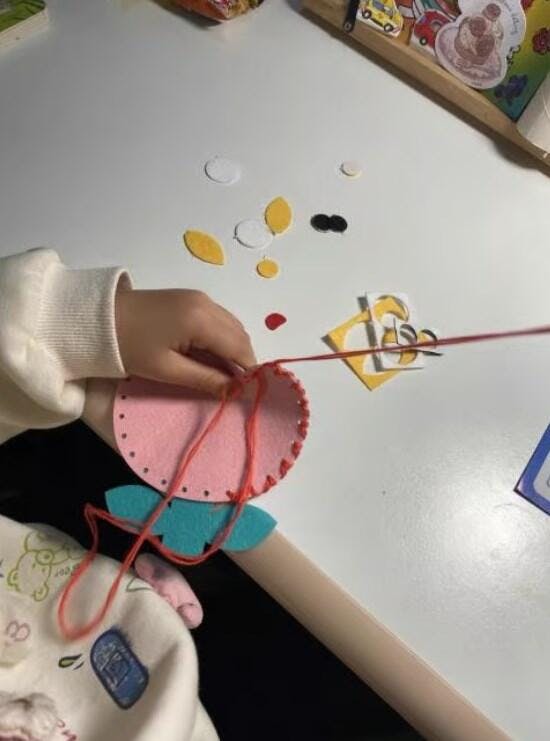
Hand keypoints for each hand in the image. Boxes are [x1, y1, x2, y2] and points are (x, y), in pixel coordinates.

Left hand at [115, 289, 255, 396]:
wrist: (97, 317)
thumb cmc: (128, 347)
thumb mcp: (166, 369)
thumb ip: (205, 379)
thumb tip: (235, 390)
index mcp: (201, 320)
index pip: (239, 347)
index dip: (249, 370)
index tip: (249, 392)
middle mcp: (206, 304)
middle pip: (240, 334)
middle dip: (243, 360)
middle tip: (235, 386)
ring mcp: (199, 298)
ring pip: (231, 326)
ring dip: (233, 349)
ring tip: (222, 374)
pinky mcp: (191, 298)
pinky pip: (218, 319)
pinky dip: (222, 338)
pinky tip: (210, 356)